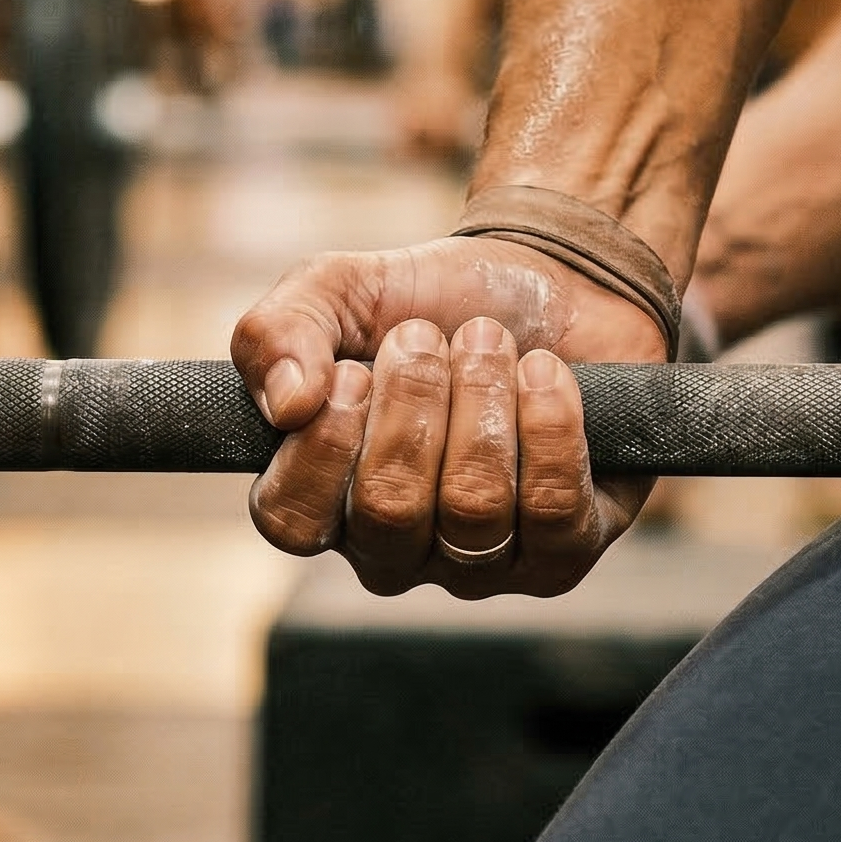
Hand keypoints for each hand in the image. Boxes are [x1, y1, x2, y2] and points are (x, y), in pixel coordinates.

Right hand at [232, 237, 667, 597]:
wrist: (550, 279)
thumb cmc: (430, 302)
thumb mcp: (336, 291)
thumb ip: (277, 332)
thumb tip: (288, 404)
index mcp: (325, 500)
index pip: (292, 521)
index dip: (322, 444)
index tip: (353, 371)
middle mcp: (398, 549)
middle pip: (390, 510)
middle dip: (414, 401)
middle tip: (427, 335)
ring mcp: (481, 562)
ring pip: (474, 507)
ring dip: (481, 397)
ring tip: (489, 339)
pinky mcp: (563, 551)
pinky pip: (553, 509)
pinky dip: (548, 422)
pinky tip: (543, 371)